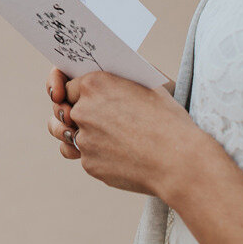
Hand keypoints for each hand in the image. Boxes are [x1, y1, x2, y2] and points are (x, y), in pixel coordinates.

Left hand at [46, 68, 207, 200]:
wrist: (179, 162)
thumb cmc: (169, 121)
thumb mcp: (147, 87)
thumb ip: (118, 81)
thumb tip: (107, 80)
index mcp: (95, 84)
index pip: (69, 85)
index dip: (73, 91)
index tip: (73, 95)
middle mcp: (83, 110)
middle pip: (63, 110)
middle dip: (70, 113)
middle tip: (76, 116)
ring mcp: (84, 139)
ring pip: (68, 135)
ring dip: (74, 134)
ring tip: (89, 136)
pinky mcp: (89, 164)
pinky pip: (85, 157)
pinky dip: (97, 156)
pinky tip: (116, 155)